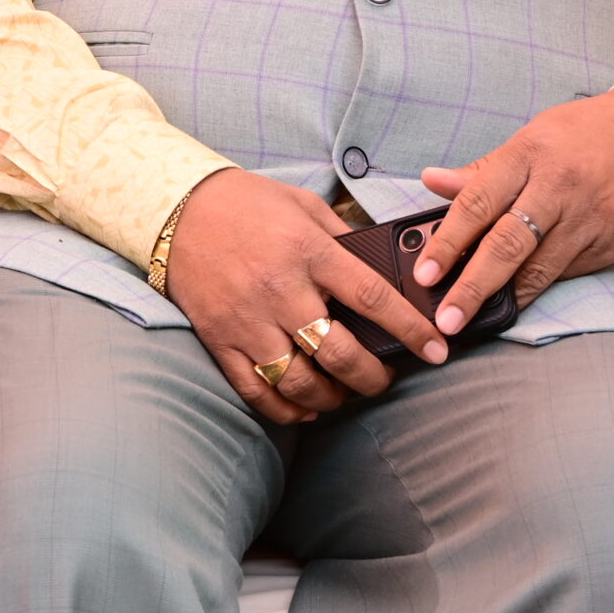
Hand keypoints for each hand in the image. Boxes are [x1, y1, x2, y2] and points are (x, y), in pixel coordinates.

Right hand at [165, 169, 447, 425]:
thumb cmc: (247, 203)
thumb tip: (385, 272)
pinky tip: (305, 406)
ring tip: (343, 392)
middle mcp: (279, 289)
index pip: (372, 298)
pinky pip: (255, 389)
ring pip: (298, 381)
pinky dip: (285, 409)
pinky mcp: (219, 337)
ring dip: (331, 398)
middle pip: (339, 353)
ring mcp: (246, 318)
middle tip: (384, 379)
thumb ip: (343, 239)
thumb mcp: (303, 206)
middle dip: (373, 378)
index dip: (411, 330)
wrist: (176, 205)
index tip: (437, 350)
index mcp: (307, 251)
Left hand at [412, 85, 613, 337]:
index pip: (478, 203)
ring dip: (506, 298)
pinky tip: (519, 300)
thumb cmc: (592, 130)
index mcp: (531, 155)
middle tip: (444, 320)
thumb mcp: (535, 135)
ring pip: (541, 269)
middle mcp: (560, 189)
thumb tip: (432, 181)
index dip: (447, 242)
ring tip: (475, 322)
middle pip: (507, 246)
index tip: (424, 274)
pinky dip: (542, 288)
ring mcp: (592, 220)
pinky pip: (571, 272)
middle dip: (472, 287)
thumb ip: (484, 169)